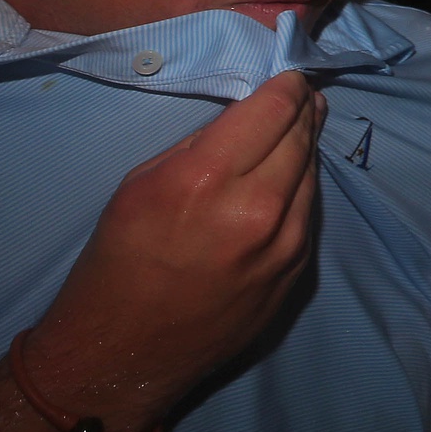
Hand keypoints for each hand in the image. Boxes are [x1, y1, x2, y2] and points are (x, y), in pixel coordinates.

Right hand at [18, 72, 325, 431]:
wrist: (120, 356)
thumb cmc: (116, 264)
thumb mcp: (140, 186)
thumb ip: (199, 147)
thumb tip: (245, 120)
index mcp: (206, 178)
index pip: (274, 108)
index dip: (288, 85)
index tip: (291, 76)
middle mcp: (256, 209)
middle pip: (302, 136)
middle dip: (303, 110)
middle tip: (303, 95)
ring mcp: (284, 246)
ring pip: (314, 174)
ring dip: (306, 149)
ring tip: (298, 132)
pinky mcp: (297, 274)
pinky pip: (311, 214)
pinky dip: (303, 191)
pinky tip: (288, 182)